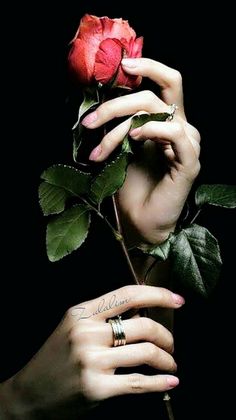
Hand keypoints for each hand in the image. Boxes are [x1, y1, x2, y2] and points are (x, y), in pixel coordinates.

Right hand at [0, 286, 183, 417]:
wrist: (30, 393)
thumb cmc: (57, 357)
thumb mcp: (73, 326)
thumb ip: (103, 317)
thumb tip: (144, 310)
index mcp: (81, 312)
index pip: (127, 294)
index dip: (157, 295)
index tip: (178, 300)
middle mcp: (86, 333)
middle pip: (143, 326)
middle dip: (166, 336)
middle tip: (171, 344)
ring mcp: (91, 361)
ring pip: (146, 353)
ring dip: (166, 359)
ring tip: (169, 363)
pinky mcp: (97, 388)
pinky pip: (139, 382)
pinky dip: (160, 382)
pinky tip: (170, 381)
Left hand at [82, 58, 200, 244]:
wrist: (138, 221)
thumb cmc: (129, 186)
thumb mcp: (120, 147)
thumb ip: (120, 123)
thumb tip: (100, 99)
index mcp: (166, 121)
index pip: (166, 82)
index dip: (148, 66)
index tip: (121, 64)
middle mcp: (179, 127)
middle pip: (154, 94)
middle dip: (115, 105)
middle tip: (89, 121)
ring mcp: (187, 144)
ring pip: (156, 111)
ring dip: (120, 127)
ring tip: (100, 150)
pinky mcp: (190, 161)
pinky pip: (175, 133)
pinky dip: (152, 129)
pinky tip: (134, 138)